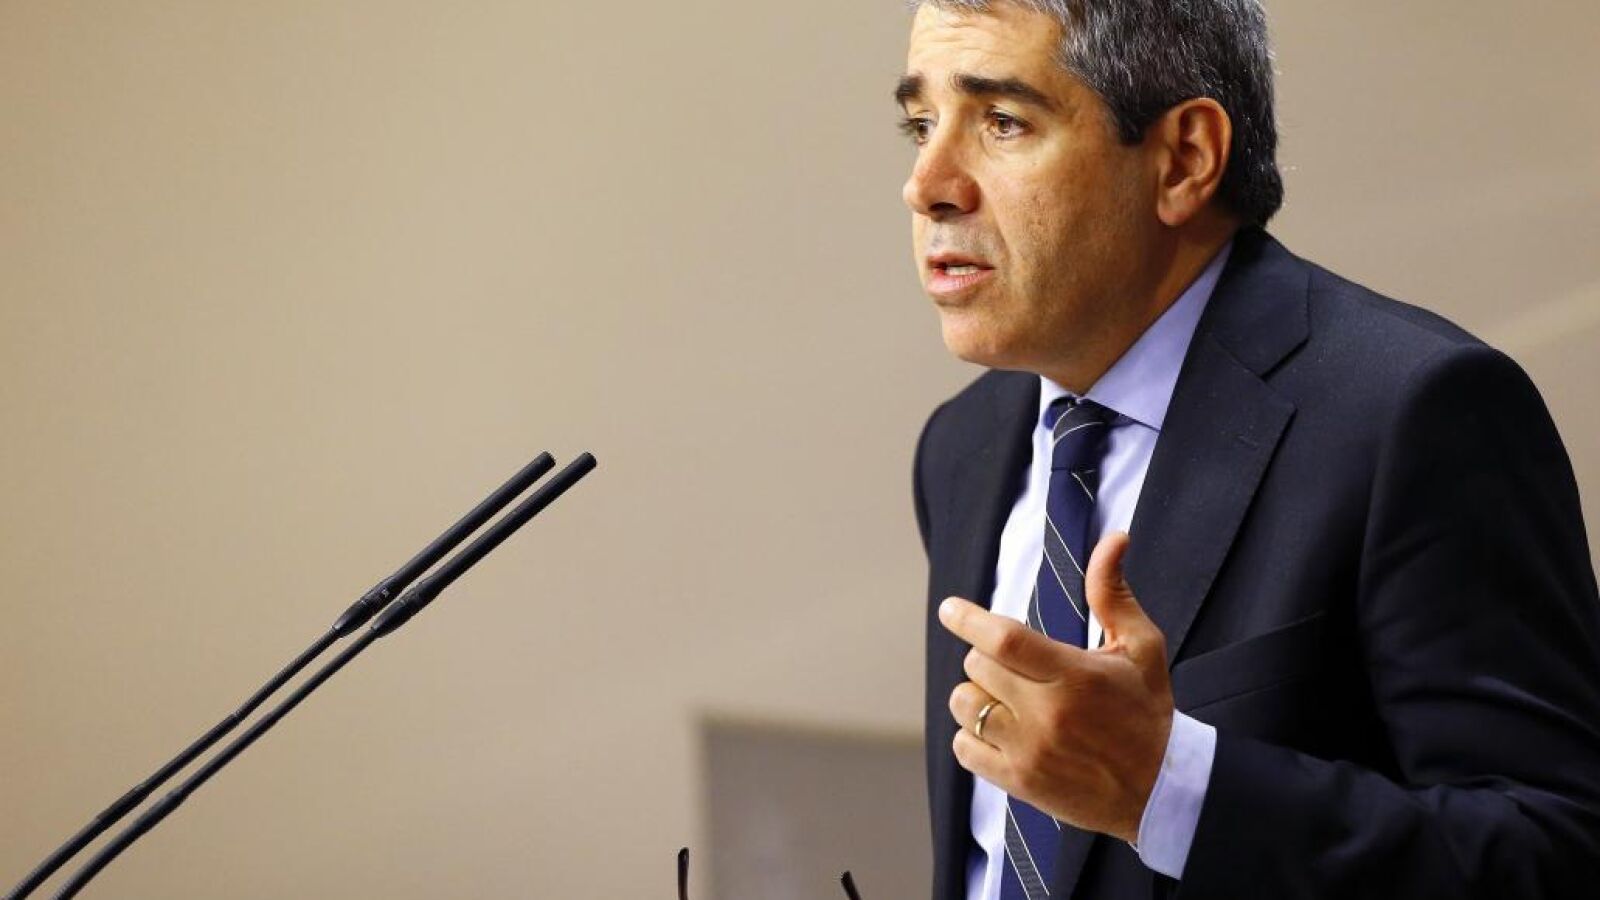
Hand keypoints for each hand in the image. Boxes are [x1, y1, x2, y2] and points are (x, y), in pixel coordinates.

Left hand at [940, 531, 1173, 842]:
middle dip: (987, 656)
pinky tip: (1002, 729)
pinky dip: (972, 734)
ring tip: (1008, 696)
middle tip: (1015, 663)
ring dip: (977, 694)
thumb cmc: (1147, 710)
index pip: (1003, 640)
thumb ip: (1113, 592)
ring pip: (965, 704)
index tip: (950, 608)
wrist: (1160, 790)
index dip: (968, 619)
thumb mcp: (1141, 647)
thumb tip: (1115, 538)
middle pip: (979, 666)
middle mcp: (1048, 715)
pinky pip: (963, 746)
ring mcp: (1029, 752)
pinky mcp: (1017, 782)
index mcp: (1075, 676)